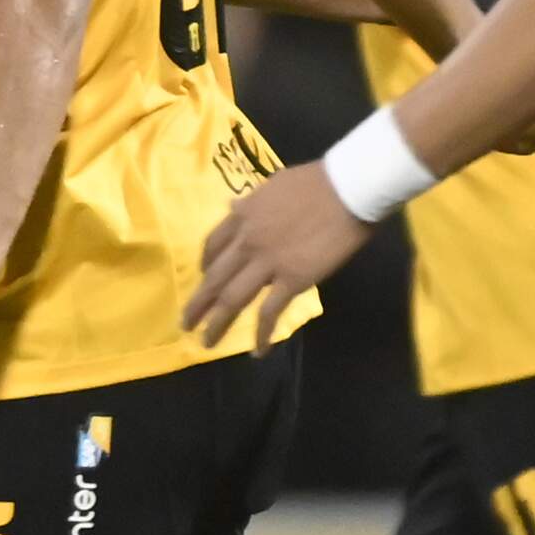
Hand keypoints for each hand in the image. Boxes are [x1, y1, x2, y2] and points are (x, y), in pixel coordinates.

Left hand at [186, 165, 367, 352]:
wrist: (347, 188)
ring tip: (207, 343)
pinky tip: (258, 351)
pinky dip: (262, 334)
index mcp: (242, 216)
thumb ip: (252, 203)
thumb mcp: (273, 185)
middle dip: (198, 304)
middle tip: (186, 324)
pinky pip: (269, 312)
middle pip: (214, 278)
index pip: (213, 245)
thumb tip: (234, 207)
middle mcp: (247, 241)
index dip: (205, 265)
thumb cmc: (317, 183)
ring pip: (231, 299)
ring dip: (217, 324)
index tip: (203, 277)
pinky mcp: (291, 279)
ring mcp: (267, 262)